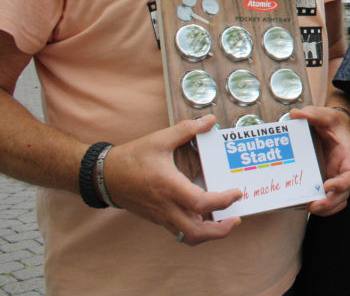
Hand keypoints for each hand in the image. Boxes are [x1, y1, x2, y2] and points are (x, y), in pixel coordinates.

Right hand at [102, 115, 242, 245]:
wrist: (104, 176)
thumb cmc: (132, 158)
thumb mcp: (160, 139)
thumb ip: (187, 129)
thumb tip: (210, 120)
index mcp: (169, 186)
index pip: (201, 203)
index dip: (223, 201)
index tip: (237, 192)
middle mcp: (166, 206)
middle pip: (195, 232)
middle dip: (220, 230)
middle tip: (236, 218)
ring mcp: (161, 216)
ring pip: (187, 237)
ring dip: (209, 234)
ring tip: (224, 223)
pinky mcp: (157, 219)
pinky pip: (179, 232)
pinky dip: (196, 231)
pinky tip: (206, 219)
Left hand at [290, 105, 349, 215]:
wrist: (332, 125)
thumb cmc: (333, 122)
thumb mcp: (325, 115)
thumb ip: (314, 113)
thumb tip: (298, 114)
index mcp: (347, 156)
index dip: (342, 184)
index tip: (327, 185)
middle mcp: (342, 169)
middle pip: (344, 194)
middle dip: (330, 203)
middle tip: (313, 205)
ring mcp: (334, 176)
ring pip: (337, 200)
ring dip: (326, 209)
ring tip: (309, 207)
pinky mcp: (324, 179)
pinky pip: (327, 198)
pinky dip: (321, 206)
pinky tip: (305, 204)